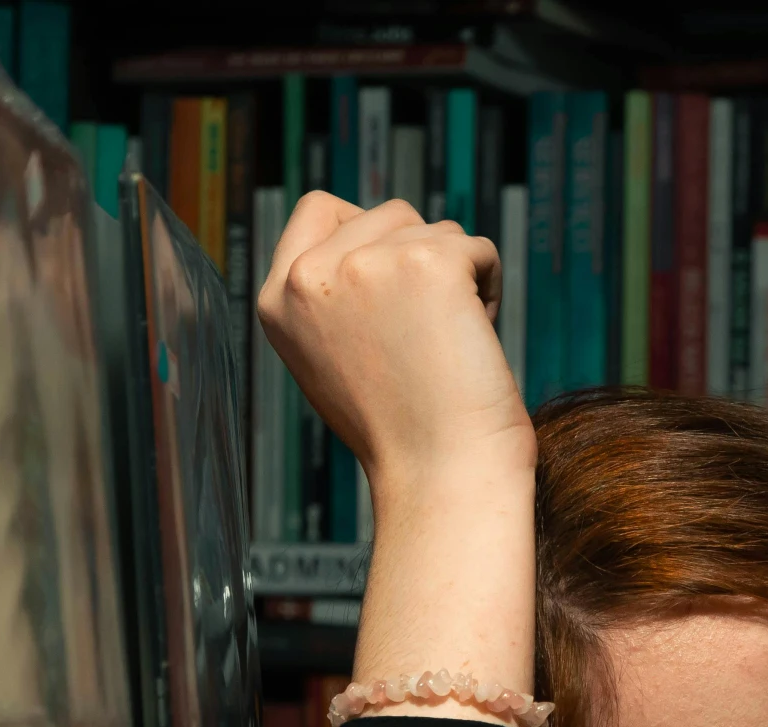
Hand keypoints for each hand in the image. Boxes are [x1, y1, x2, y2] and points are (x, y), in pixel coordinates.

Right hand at [257, 194, 533, 501]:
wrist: (440, 475)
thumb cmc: (402, 430)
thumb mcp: (332, 354)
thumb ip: (335, 293)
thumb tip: (375, 239)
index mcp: (277, 298)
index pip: (319, 209)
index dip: (369, 235)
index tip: (396, 291)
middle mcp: (309, 276)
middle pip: (387, 214)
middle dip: (421, 260)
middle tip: (428, 332)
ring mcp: (364, 264)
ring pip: (436, 228)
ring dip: (459, 277)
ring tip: (450, 344)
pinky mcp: (425, 264)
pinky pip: (478, 246)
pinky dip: (490, 286)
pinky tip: (476, 338)